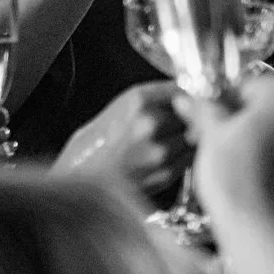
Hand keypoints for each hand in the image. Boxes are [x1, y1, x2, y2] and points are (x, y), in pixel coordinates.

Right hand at [53, 81, 190, 203]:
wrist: (77, 184)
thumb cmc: (89, 149)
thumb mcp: (115, 110)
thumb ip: (150, 101)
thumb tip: (180, 96)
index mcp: (138, 100)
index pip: (181, 89)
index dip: (188, 95)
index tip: (190, 99)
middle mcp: (152, 122)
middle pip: (194, 113)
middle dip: (192, 117)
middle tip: (187, 121)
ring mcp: (161, 150)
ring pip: (196, 136)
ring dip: (190, 137)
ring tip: (174, 140)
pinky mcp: (165, 173)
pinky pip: (189, 158)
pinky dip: (184, 155)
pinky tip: (168, 157)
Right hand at [192, 69, 273, 233]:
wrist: (260, 229)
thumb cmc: (233, 174)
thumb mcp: (212, 135)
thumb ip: (204, 110)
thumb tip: (186, 98)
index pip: (251, 88)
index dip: (226, 104)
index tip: (210, 121)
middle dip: (253, 124)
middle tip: (226, 146)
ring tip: (249, 168)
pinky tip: (270, 183)